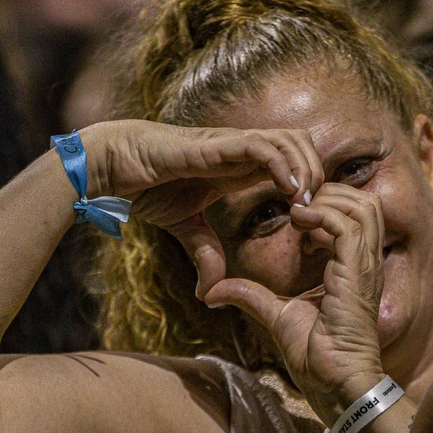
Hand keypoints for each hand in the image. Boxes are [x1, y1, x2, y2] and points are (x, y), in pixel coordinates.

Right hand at [81, 120, 322, 292]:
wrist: (114, 165)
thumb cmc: (147, 185)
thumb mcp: (185, 227)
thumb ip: (204, 253)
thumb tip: (209, 293)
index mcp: (242, 167)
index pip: (294, 164)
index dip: (310, 188)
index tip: (313, 221)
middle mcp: (244, 150)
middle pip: (303, 145)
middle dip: (318, 176)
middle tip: (317, 212)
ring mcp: (233, 143)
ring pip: (291, 139)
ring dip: (307, 170)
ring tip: (306, 205)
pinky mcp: (218, 144)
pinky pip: (262, 147)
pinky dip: (283, 166)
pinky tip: (289, 192)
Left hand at [202, 185, 387, 421]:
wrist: (333, 383)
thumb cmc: (316, 356)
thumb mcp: (276, 315)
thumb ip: (250, 295)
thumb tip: (211, 293)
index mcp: (354, 267)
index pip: (355, 214)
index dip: (326, 205)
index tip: (294, 217)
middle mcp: (366, 262)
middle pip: (363, 202)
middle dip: (328, 194)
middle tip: (294, 207)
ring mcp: (365, 266)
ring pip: (361, 206)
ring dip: (327, 201)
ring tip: (297, 215)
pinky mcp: (357, 274)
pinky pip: (346, 226)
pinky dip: (321, 216)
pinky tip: (298, 225)